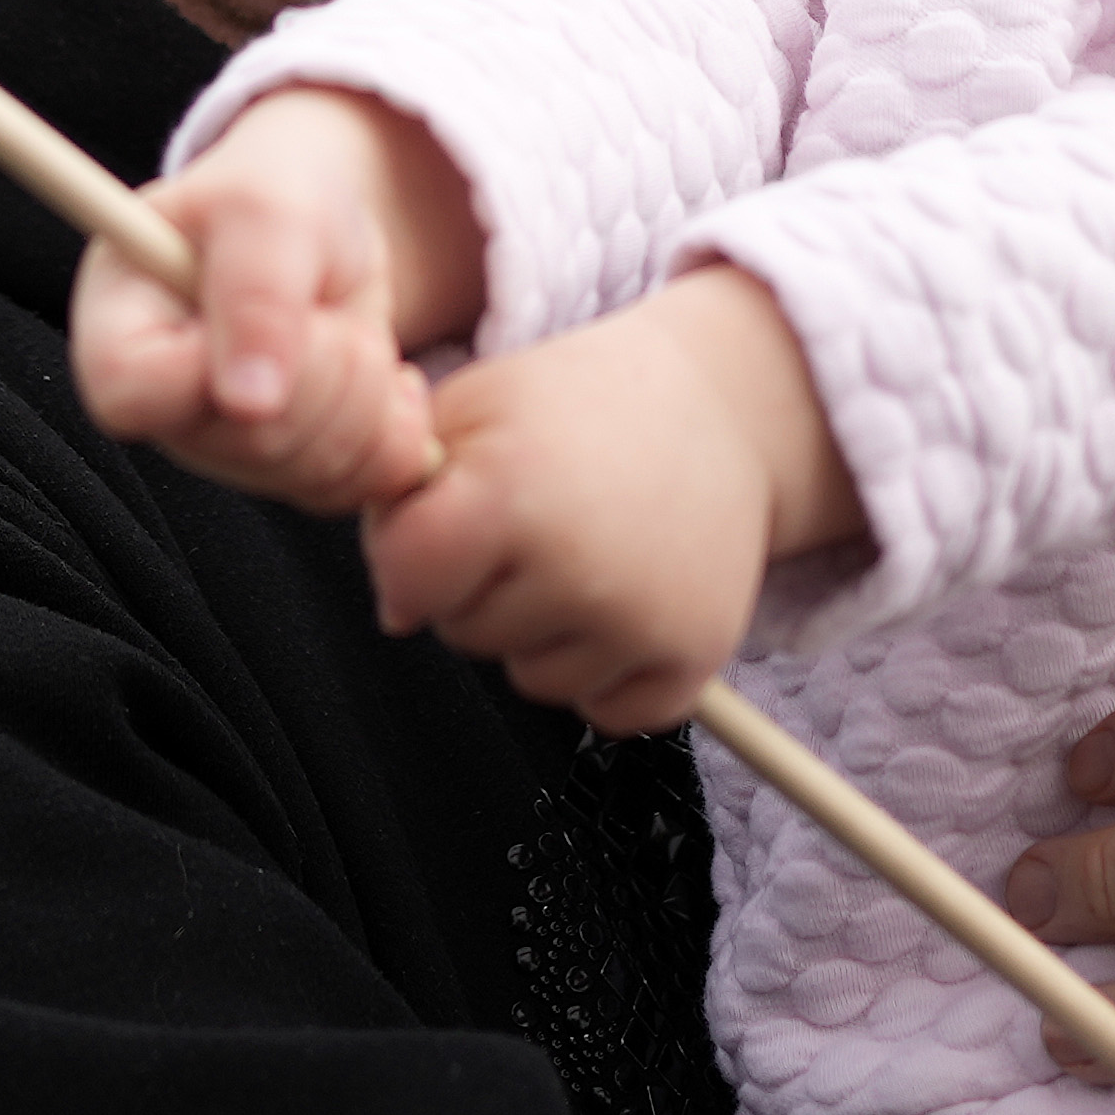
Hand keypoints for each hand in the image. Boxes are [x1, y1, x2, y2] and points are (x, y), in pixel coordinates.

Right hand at [73, 93, 471, 510]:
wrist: (327, 227)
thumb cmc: (276, 196)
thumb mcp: (268, 208)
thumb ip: (255, 292)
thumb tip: (246, 404)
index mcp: (116, 320)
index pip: (128, 392)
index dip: (210, 377)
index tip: (282, 331)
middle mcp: (158, 400)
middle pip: (241, 441)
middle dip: (323, 374)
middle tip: (332, 312)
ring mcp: (218, 447)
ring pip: (301, 472)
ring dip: (362, 400)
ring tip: (352, 333)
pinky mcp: (282, 473)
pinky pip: (347, 491)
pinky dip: (388, 435)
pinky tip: (383, 380)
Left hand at [365, 270, 854, 738]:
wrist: (718, 403)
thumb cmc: (582, 402)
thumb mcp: (473, 403)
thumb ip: (404, 490)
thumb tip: (395, 608)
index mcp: (513, 490)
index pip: (405, 577)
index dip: (407, 551)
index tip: (441, 522)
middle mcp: (580, 568)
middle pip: (462, 632)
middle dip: (480, 584)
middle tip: (537, 517)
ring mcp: (641, 623)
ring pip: (531, 679)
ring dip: (542, 631)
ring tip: (587, 550)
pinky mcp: (692, 661)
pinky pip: (604, 711)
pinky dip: (605, 669)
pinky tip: (625, 596)